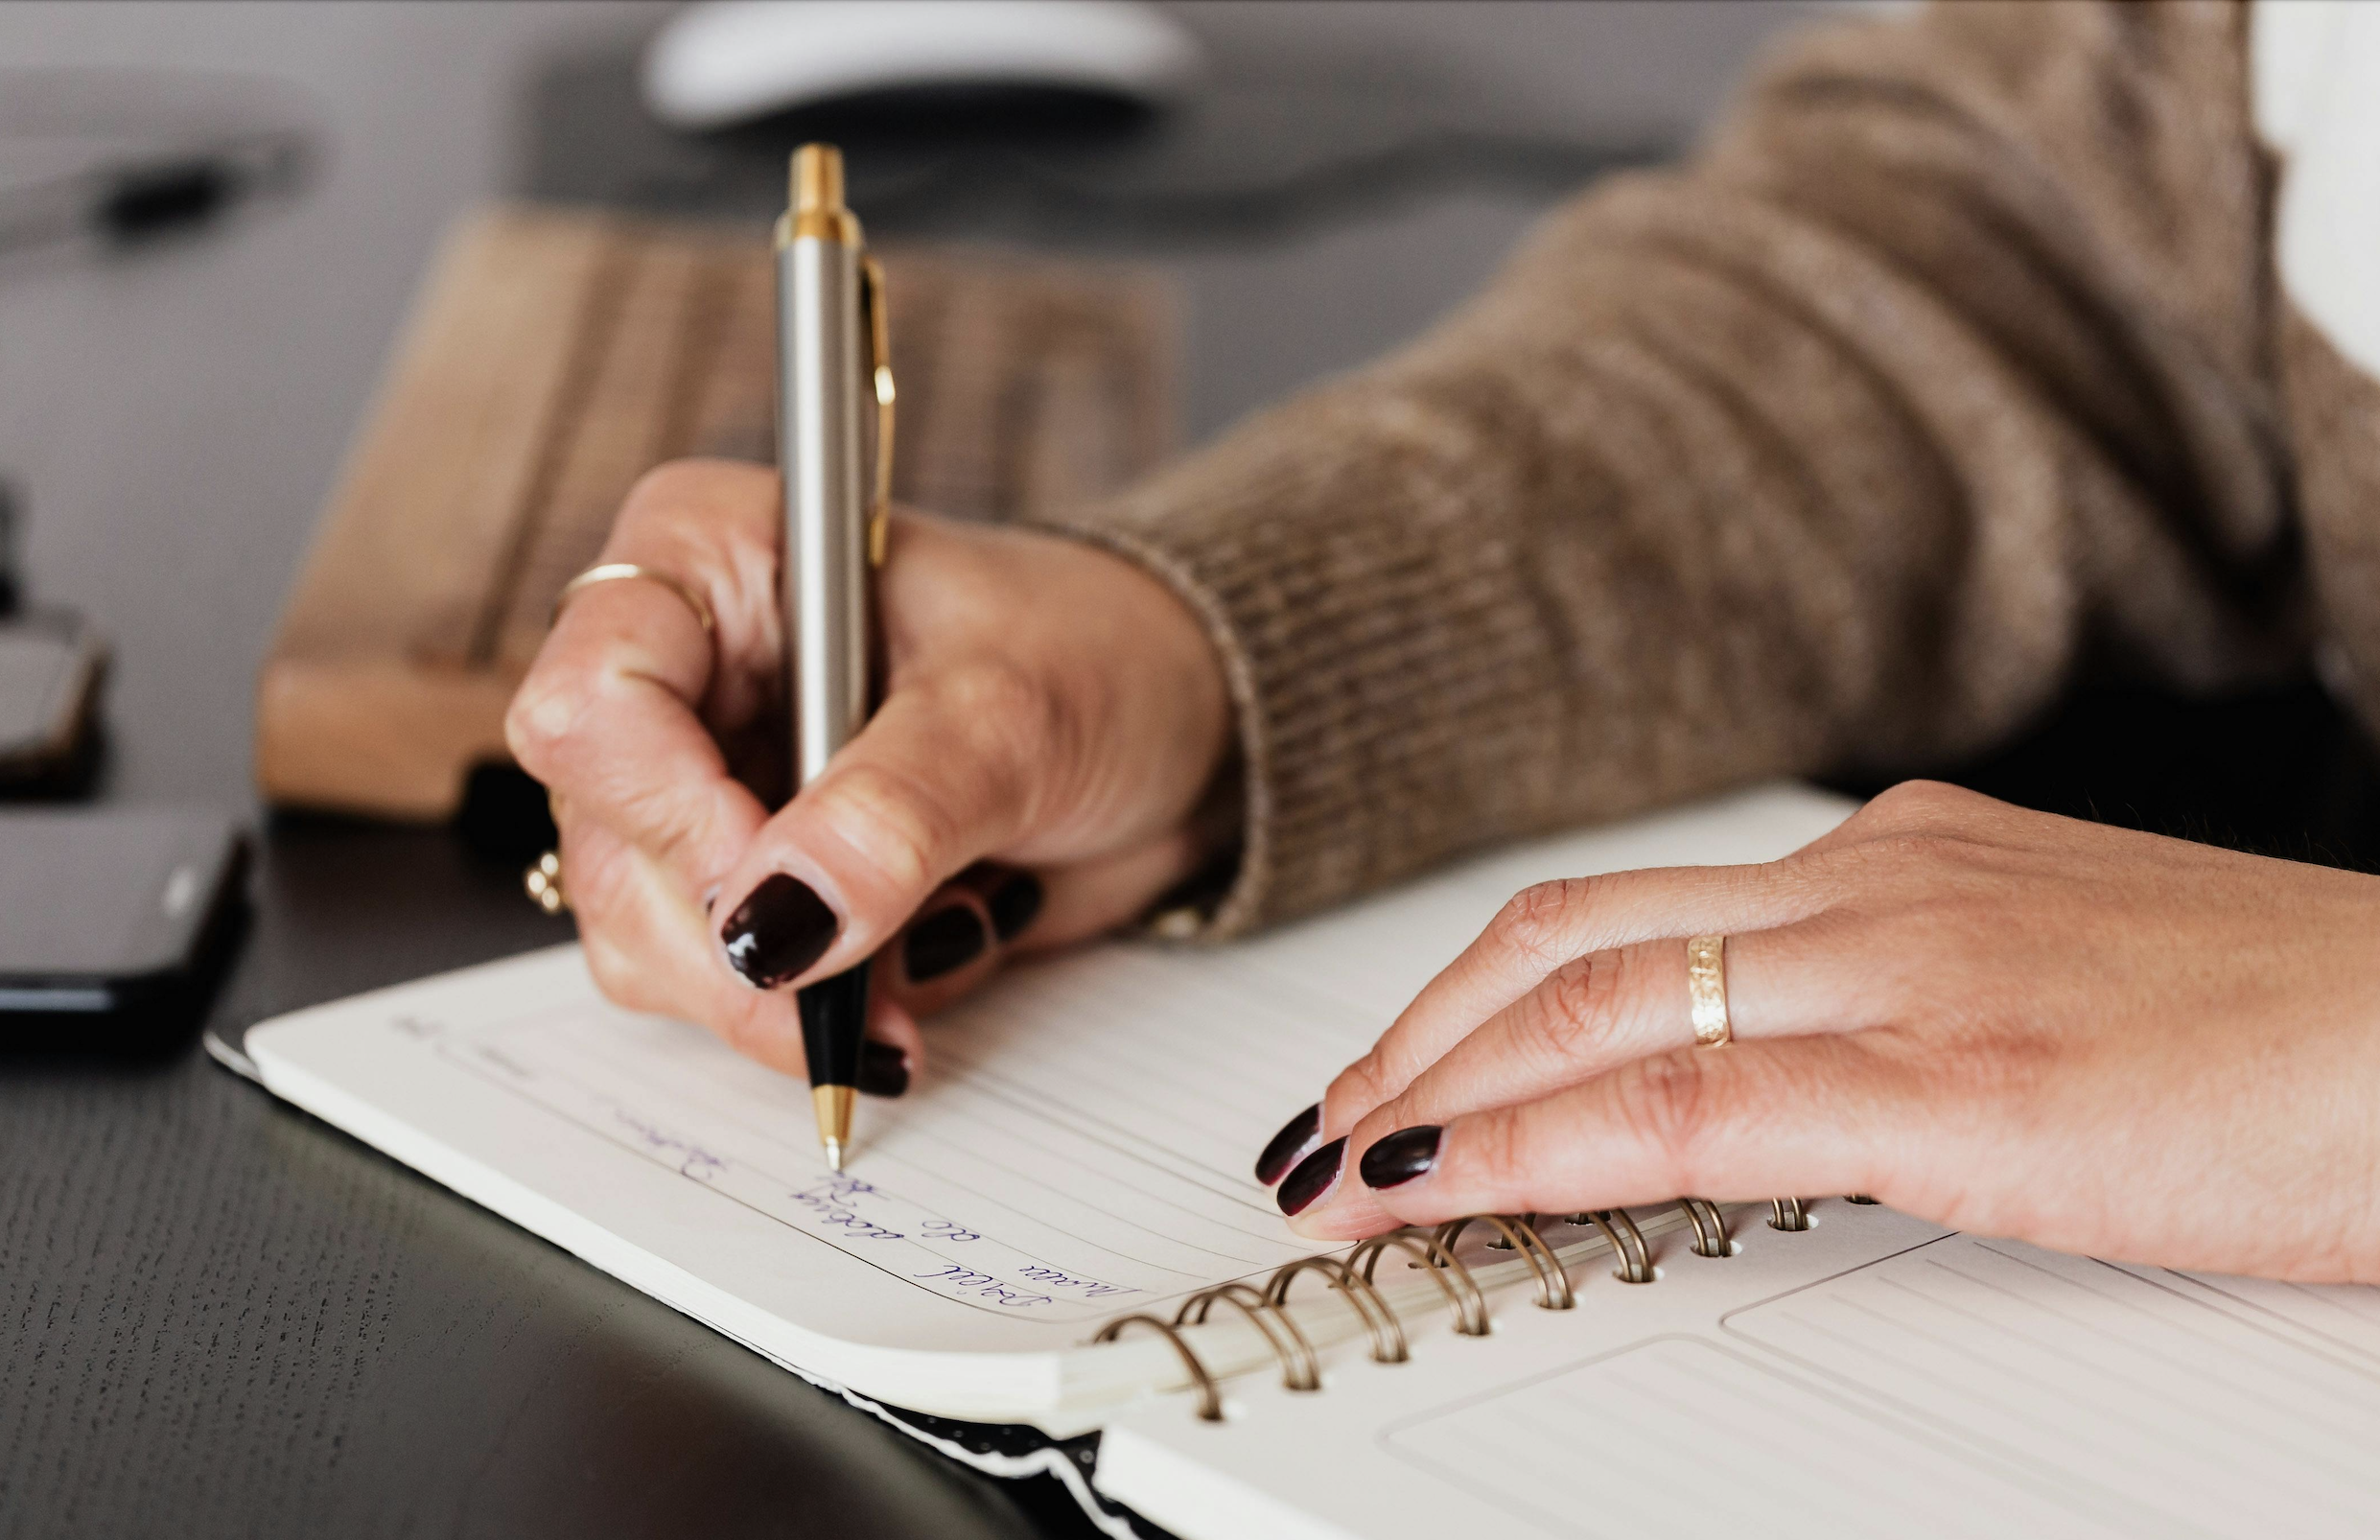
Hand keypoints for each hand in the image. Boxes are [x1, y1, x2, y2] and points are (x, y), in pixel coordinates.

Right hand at [506, 459, 1232, 1084]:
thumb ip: (893, 814)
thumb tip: (778, 925)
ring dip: (784, 995)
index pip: (593, 698)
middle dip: (737, 947)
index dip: (670, 816)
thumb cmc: (1100, 656)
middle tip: (856, 993)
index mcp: (711, 559)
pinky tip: (923, 958)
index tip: (783, 897)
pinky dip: (824, 1009)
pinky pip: (725, 988)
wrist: (1182, 727)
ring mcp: (709, 783)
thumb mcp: (1012, 715)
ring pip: (647, 938)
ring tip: (927, 957)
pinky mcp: (755, 881)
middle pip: (610, 846)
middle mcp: (684, 671)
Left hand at [1260, 781, 2379, 1283]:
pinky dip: (1532, 1142)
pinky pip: (1683, 1103)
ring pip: (1590, 1008)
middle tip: (1322, 1124)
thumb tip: (1788, 1082)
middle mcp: (1878, 888)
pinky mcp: (1956, 1081)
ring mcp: (1906, 971)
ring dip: (1434, 1089)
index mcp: (1900, 864)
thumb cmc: (2293, 1034)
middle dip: (1415, 1037)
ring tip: (1340, 1168)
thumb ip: (1909, 1014)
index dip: (1475, 997)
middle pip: (1565, 941)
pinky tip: (1443, 1187)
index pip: (1623, 917)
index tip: (1396, 1073)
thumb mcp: (2057, 994)